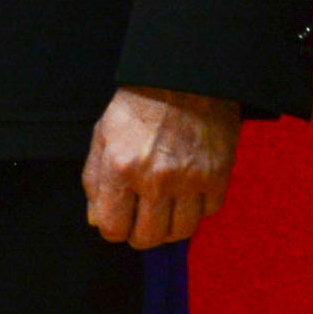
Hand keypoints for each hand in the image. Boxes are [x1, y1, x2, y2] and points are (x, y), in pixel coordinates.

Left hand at [86, 86, 240, 250]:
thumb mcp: (104, 136)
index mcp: (121, 168)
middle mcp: (155, 179)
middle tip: (141, 218)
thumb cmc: (140, 104)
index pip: (113, 228)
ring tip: (165, 209)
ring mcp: (190, 179)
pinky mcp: (217, 175)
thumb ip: (95, 181)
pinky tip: (189, 191)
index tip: (119, 218)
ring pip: (180, 231)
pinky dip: (198, 207)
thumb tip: (97, 220)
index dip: (113, 227)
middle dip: (139, 233)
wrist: (184, 76)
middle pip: (147, 237)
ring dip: (170, 226)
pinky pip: (208, 212)